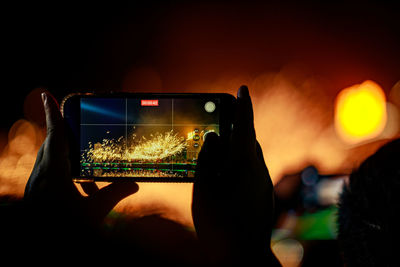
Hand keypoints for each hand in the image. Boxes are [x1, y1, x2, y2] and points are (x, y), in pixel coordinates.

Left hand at [24, 92, 138, 226]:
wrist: (42, 243)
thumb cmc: (64, 227)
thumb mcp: (93, 212)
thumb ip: (114, 194)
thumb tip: (135, 185)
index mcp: (52, 172)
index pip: (54, 135)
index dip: (53, 114)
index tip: (46, 95)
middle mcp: (42, 175)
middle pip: (52, 145)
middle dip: (62, 131)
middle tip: (72, 119)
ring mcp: (39, 185)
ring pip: (52, 160)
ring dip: (66, 154)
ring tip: (82, 153)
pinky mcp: (41, 194)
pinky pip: (53, 175)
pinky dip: (67, 174)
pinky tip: (85, 187)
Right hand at [192, 86, 279, 264]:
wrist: (244, 258)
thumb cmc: (220, 225)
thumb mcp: (204, 189)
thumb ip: (208, 158)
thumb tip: (213, 136)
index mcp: (245, 164)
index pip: (245, 125)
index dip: (242, 105)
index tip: (242, 88)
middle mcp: (259, 170)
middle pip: (248, 140)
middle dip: (235, 128)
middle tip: (218, 123)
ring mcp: (263, 184)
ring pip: (250, 156)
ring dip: (236, 148)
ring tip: (218, 151)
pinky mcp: (263, 195)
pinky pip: (251, 169)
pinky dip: (239, 163)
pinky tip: (226, 174)